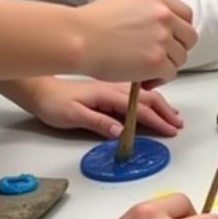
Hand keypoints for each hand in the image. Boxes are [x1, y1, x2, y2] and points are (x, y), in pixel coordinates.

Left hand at [14, 78, 182, 138]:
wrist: (39, 87)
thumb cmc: (53, 103)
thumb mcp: (72, 116)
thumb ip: (97, 122)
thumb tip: (121, 132)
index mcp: (108, 95)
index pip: (139, 109)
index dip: (157, 121)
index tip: (170, 131)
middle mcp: (115, 88)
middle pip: (148, 99)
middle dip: (165, 112)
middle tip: (178, 125)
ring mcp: (113, 86)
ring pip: (145, 94)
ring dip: (162, 105)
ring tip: (174, 115)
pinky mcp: (110, 87)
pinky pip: (137, 92)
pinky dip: (152, 98)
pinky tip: (155, 102)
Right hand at [73, 0, 196, 83]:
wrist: (77, 38)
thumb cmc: (91, 23)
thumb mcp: (125, 1)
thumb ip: (147, 10)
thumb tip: (158, 23)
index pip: (186, 15)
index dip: (179, 30)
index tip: (172, 39)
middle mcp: (164, 17)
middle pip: (189, 37)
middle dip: (177, 49)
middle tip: (161, 57)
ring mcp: (162, 39)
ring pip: (180, 57)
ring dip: (167, 65)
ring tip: (147, 69)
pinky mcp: (157, 61)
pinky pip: (170, 73)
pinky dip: (159, 79)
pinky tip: (144, 79)